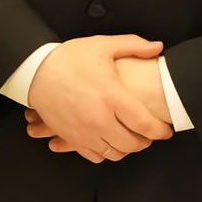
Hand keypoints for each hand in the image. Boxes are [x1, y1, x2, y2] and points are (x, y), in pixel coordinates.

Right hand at [26, 36, 173, 162]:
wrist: (35, 71)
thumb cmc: (68, 58)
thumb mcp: (102, 45)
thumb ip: (134, 45)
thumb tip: (157, 47)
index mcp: (111, 97)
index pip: (144, 124)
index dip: (160, 130)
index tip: (166, 130)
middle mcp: (99, 119)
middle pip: (132, 144)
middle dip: (145, 142)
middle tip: (150, 135)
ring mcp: (84, 131)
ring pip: (114, 153)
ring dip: (126, 149)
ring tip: (131, 138)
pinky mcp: (71, 137)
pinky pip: (94, 156)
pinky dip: (105, 152)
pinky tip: (109, 142)